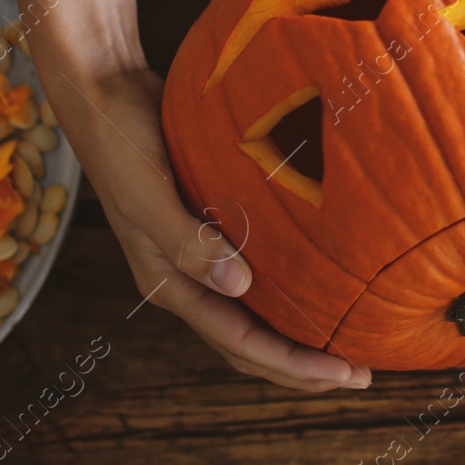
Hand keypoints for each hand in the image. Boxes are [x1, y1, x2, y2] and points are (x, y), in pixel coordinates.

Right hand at [53, 62, 371, 390]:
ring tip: (347, 336)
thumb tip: (241, 286)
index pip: (241, 344)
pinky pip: (258, 265)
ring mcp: (198, 251)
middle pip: (251, 342)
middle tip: (361, 374)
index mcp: (170, 284)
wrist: (104, 90)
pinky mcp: (211, 221)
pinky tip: (322, 273)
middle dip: (302, 365)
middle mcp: (186, 277)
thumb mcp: (147, 194)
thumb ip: (188, 242)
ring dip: (298, 331)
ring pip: (255, 311)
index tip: (344, 373)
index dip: (293, 366)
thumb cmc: (120, 141)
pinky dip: (289, 282)